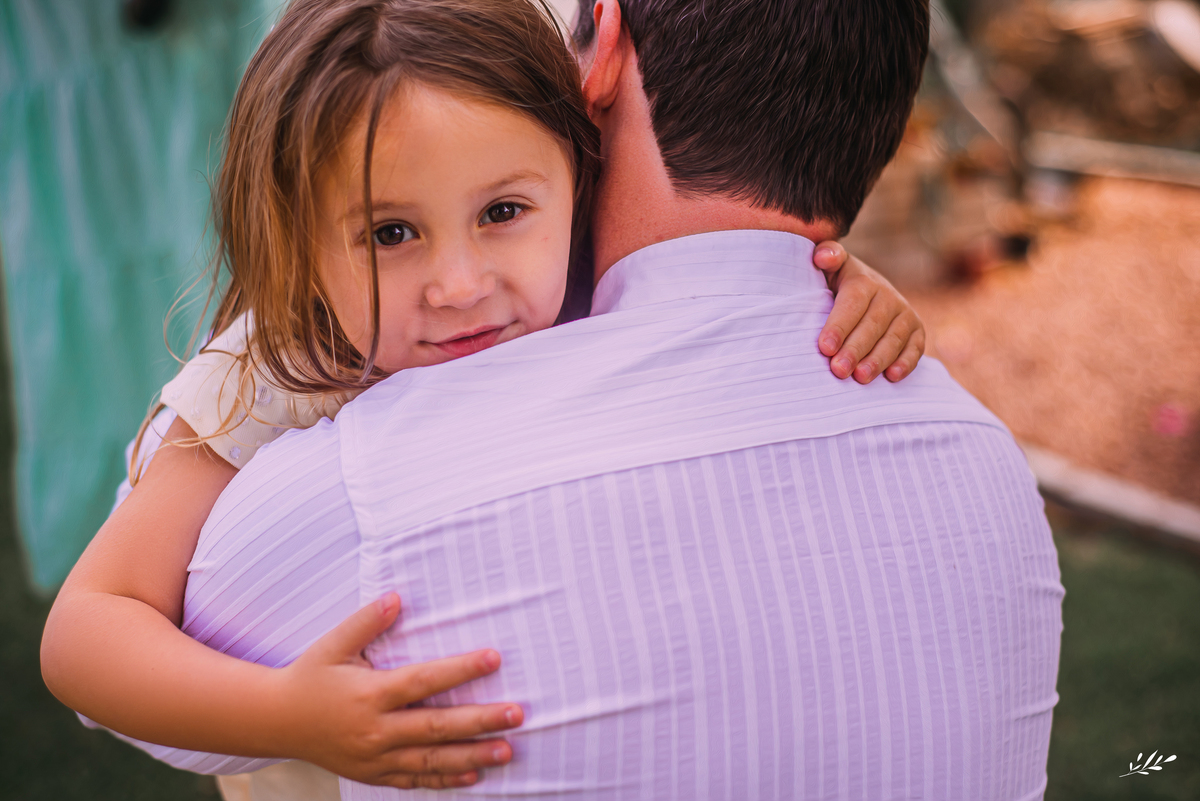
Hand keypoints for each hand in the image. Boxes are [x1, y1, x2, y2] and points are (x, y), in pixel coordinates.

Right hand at [274, 593, 522, 788]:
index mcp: (369, 694)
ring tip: (507, 751)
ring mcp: (375, 757)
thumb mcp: (332, 645)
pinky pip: (415, 781)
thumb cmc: (309, 676)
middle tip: (517, 713)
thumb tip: (398, 597)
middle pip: (436, 726)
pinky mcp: (374, 774)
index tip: (493, 658)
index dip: (460, 669)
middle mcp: (375, 730)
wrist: (276, 722)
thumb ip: (366, 622)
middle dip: (480, 720)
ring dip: (472, 756)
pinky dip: (445, 780)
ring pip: (432, 760)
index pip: (423, 680)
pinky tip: (474, 775)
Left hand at [812, 241, 924, 383]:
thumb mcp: (829, 268)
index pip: (852, 304)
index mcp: (863, 281)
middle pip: (872, 325)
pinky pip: (915, 348)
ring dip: (878, 360)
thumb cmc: (836, 285)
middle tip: (838, 370)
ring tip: (860, 378)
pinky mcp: (917, 332)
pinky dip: (906, 363)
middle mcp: (888, 296)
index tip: (824, 347)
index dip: (839, 326)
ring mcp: (905, 314)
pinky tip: (892, 377)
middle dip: (855, 349)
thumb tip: (823, 255)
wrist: (865, 291)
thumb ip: (826, 258)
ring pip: (893, 339)